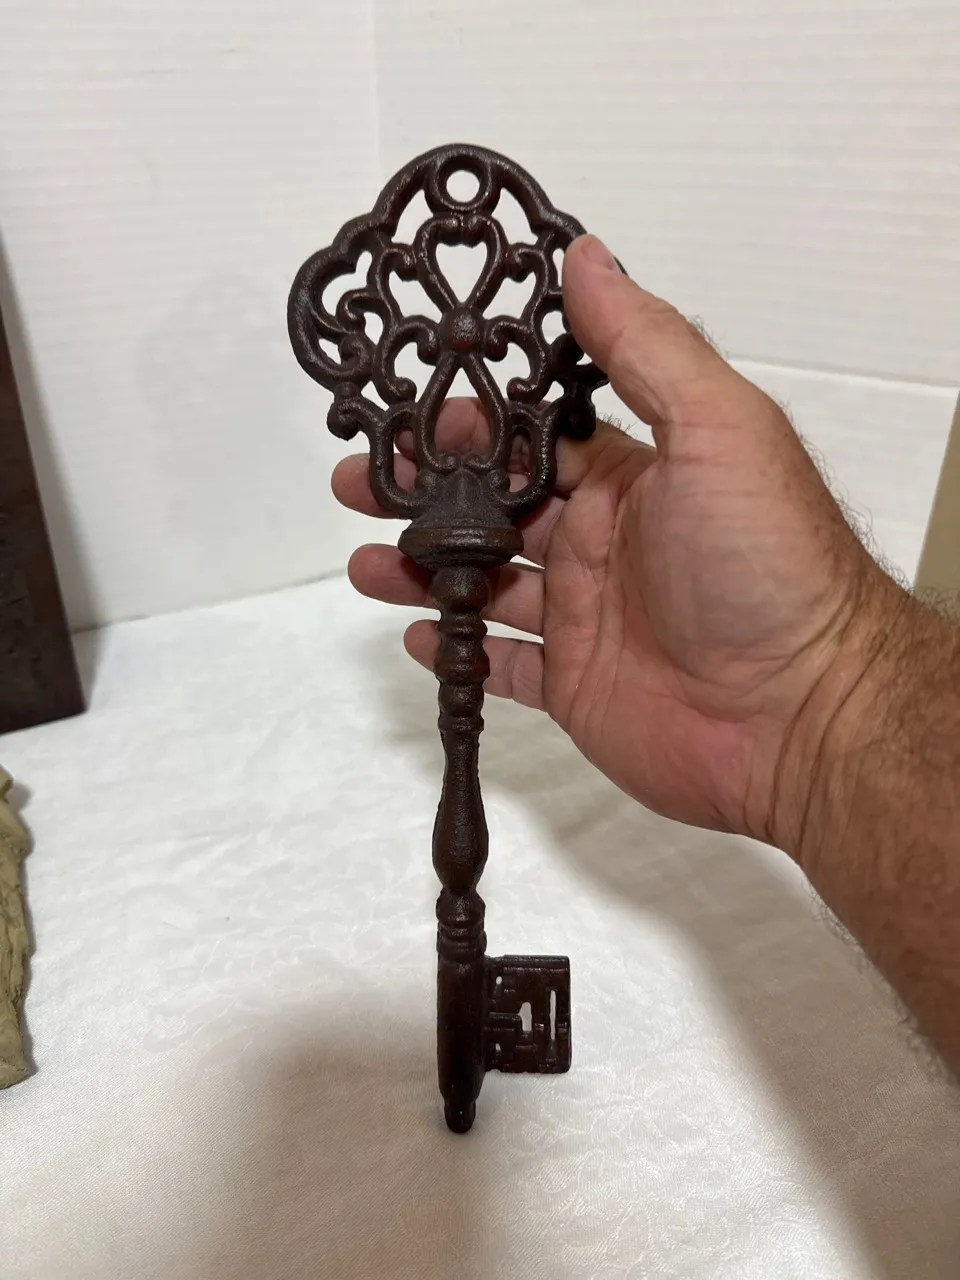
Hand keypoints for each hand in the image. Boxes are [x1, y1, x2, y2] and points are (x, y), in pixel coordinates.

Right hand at [333, 235, 890, 851]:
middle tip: (359, 485)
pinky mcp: (575, 685)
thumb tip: (588, 254)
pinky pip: (503, 666)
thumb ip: (645, 346)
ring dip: (424, 569)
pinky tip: (417, 638)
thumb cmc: (767, 565)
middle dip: (424, 493)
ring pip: (485, 584)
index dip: (468, 422)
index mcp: (631, 474)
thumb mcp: (715, 430)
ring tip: (367, 562)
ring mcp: (584, 614)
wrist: (800, 714)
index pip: (531, 435)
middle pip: (493, 506)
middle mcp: (602, 538)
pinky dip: (459, 654)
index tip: (404, 411)